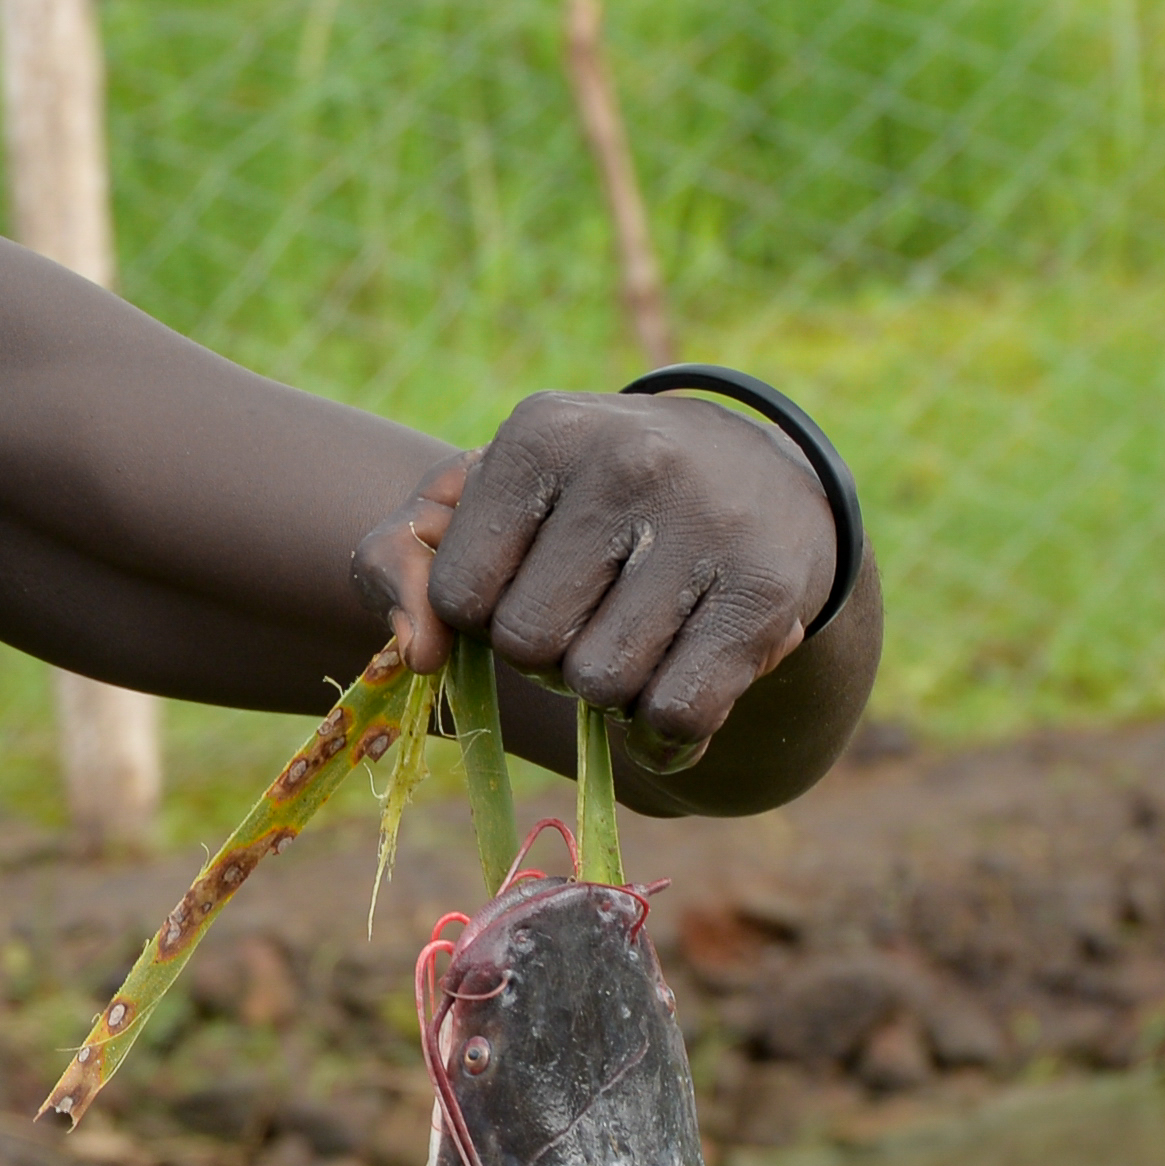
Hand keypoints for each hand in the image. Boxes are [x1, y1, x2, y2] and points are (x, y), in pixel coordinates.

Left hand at [351, 391, 837, 770]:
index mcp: (543, 433)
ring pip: (601, 686)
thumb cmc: (583, 499)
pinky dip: (664, 732)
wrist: (751, 478)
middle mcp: (629, 464)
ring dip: (608, 689)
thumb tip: (416, 653)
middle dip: (547, 653)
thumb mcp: (480, 498)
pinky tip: (676, 685)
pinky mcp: (765, 593)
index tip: (528, 576)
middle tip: (592, 609)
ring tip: (640, 632)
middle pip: (530, 644)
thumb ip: (399, 559)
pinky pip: (676, 716)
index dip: (484, 613)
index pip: (461, 594)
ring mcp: (708, 524)